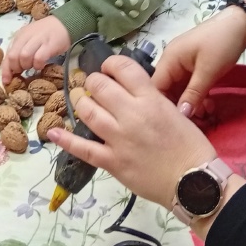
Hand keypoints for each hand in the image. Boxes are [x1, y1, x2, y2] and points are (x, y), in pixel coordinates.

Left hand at [3, 15, 69, 80]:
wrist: (64, 23)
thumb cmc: (46, 34)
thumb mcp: (30, 39)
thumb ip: (21, 50)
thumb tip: (13, 69)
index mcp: (20, 36)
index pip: (8, 55)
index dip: (6, 70)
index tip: (7, 81)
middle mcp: (26, 37)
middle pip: (13, 56)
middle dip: (16, 68)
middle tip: (23, 71)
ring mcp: (38, 40)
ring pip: (24, 56)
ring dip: (27, 65)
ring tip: (33, 66)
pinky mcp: (49, 44)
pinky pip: (39, 58)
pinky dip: (38, 65)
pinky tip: (42, 65)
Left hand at [50, 54, 218, 208]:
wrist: (193, 181)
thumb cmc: (190, 145)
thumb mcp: (174, 111)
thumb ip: (150, 98)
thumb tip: (129, 90)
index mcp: (151, 99)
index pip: (122, 68)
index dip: (110, 64)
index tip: (108, 69)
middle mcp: (131, 114)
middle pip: (100, 86)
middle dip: (93, 82)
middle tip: (94, 86)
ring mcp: (118, 138)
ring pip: (87, 111)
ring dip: (80, 102)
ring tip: (80, 100)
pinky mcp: (112, 161)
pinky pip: (82, 148)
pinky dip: (65, 140)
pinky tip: (52, 132)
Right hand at [152, 6, 245, 116]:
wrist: (241, 25)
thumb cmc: (221, 44)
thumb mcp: (208, 71)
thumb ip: (193, 94)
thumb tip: (181, 116)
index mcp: (169, 59)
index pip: (155, 87)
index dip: (161, 105)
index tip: (174, 122)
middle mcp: (171, 62)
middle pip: (167, 90)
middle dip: (179, 106)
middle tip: (196, 121)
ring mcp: (182, 64)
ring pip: (179, 90)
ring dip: (190, 103)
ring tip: (206, 113)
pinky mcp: (193, 67)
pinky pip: (189, 86)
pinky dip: (196, 96)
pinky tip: (208, 105)